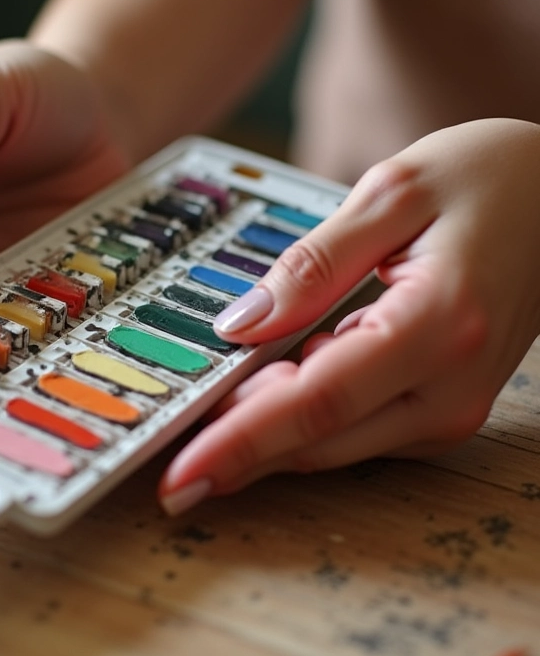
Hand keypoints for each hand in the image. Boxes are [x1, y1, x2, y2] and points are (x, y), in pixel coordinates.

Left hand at [159, 118, 539, 514]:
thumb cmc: (486, 179)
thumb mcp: (391, 194)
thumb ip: (311, 265)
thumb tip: (239, 326)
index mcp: (437, 325)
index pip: (316, 402)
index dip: (241, 443)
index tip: (179, 475)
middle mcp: (449, 386)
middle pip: (319, 440)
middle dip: (237, 455)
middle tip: (168, 466)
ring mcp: (451, 405)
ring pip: (335, 445)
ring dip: (264, 441)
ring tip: (199, 434)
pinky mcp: (441, 406)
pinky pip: (355, 428)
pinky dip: (301, 423)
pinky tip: (260, 403)